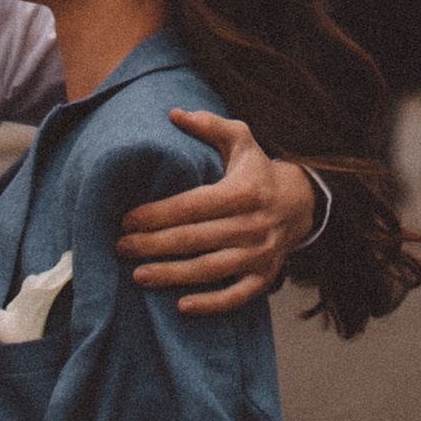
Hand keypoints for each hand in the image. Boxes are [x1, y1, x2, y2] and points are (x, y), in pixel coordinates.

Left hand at [115, 113, 319, 314]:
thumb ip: (209, 125)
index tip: (126, 219)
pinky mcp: (265, 277)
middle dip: (152, 245)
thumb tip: (174, 114)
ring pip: (209, 270)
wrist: (300, 203)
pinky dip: (211, 305)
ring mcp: (260, 254)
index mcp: (243, 191)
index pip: (191, 206)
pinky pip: (236, 296)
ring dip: (171, 275)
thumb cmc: (257, 170)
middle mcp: (252, 225)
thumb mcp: (241, 139)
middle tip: (120, 247)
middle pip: (194, 240)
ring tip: (137, 276)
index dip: (157, 214)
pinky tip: (181, 306)